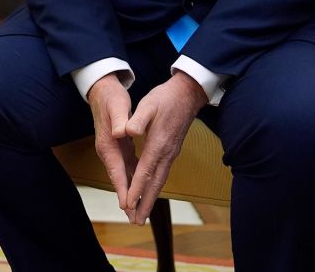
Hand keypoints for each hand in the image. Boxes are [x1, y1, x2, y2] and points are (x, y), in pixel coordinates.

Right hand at [87, 73, 137, 210]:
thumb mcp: (117, 106)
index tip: (128, 205)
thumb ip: (119, 120)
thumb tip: (120, 133)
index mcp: (108, 144)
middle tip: (136, 218)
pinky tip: (141, 186)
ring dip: (130, 192)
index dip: (123, 188)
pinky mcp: (118, 146)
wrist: (102, 89)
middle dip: (127, 198)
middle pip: (119, 179)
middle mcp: (108, 150)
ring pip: (123, 176)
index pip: (116, 170)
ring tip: (138, 210)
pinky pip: (127, 167)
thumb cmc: (111, 97)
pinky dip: (133, 179)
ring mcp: (112, 149)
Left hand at [122, 71, 207, 224]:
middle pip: (155, 183)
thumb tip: (126, 131)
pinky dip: (155, 186)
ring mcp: (171, 153)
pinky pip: (162, 174)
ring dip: (150, 198)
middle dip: (145, 203)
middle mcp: (167, 152)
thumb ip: (137, 119)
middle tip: (136, 221)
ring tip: (142, 215)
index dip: (136, 188)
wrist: (188, 94)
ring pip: (160, 181)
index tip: (129, 204)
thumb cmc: (165, 97)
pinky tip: (150, 192)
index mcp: (158, 143)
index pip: (145, 170)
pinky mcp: (172, 151)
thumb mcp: (148, 104)